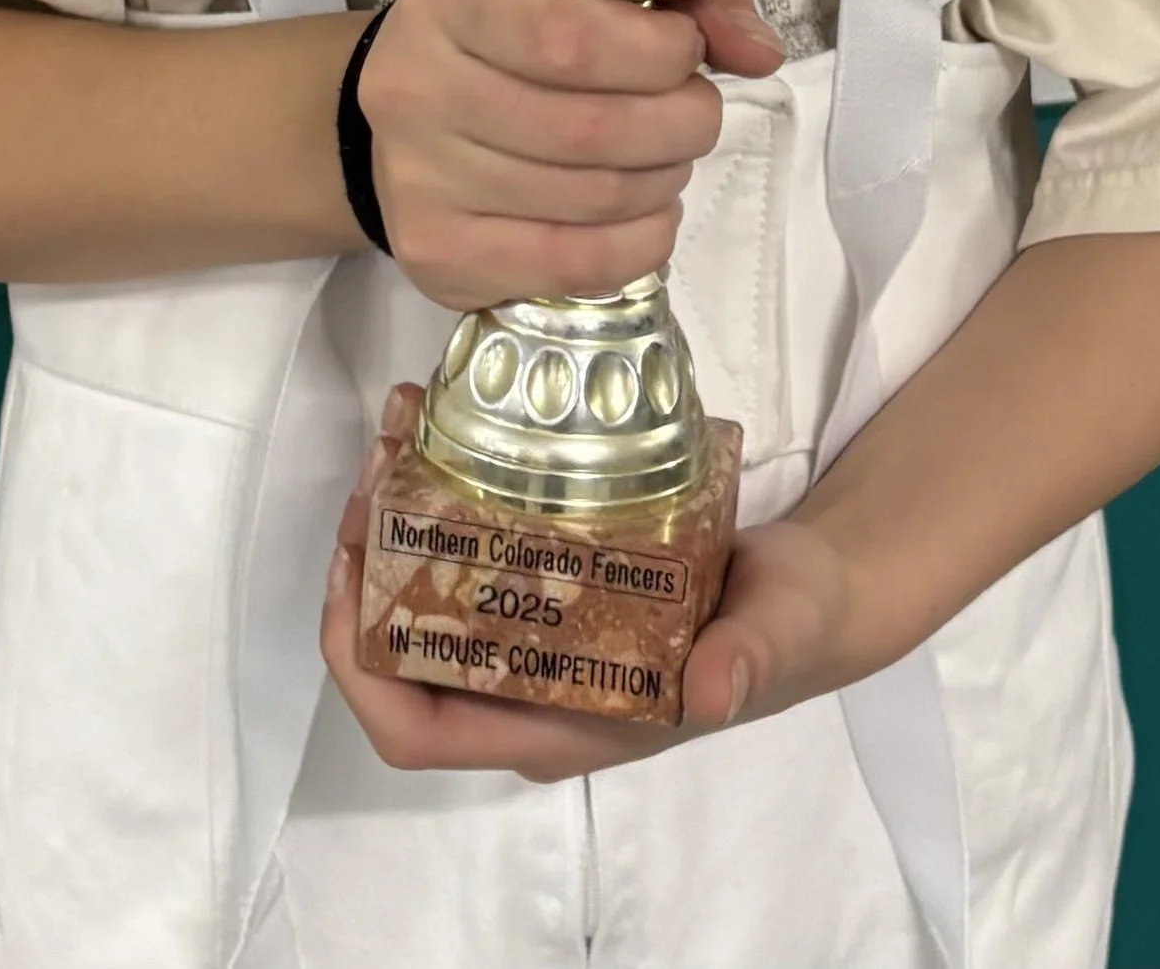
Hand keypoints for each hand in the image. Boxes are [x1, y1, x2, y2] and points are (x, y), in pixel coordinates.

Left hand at [321, 388, 872, 782]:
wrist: (812, 591)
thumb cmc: (789, 625)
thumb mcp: (775, 636)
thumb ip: (745, 662)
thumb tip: (710, 692)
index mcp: (561, 724)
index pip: (419, 731)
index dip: (358, 667)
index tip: (347, 573)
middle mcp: (531, 689)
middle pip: (403, 649)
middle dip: (369, 564)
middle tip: (375, 467)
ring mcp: (538, 637)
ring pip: (427, 593)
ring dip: (398, 518)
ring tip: (400, 432)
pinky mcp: (555, 585)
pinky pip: (470, 552)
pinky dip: (444, 494)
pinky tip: (446, 429)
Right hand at [358, 0, 780, 313]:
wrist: (387, 126)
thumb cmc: (494, 40)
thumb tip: (760, 49)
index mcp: (446, 4)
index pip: (567, 38)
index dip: (655, 53)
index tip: (687, 51)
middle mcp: (417, 92)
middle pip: (590, 128)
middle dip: (680, 123)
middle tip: (696, 113)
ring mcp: (422, 185)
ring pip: (591, 200)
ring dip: (665, 181)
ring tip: (669, 159)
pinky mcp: (440, 259)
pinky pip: (573, 265)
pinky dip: (640, 244)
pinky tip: (649, 214)